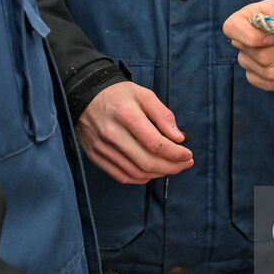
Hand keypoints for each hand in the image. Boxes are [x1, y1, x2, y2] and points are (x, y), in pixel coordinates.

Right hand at [78, 82, 192, 183]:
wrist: (85, 95)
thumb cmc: (118, 94)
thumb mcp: (144, 95)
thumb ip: (163, 115)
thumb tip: (179, 138)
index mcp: (126, 114)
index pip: (155, 143)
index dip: (175, 153)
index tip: (188, 154)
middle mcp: (111, 133)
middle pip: (147, 162)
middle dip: (172, 167)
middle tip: (185, 164)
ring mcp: (101, 148)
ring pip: (135, 172)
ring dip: (158, 174)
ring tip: (172, 167)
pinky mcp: (95, 156)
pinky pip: (121, 176)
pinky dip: (140, 178)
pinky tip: (152, 172)